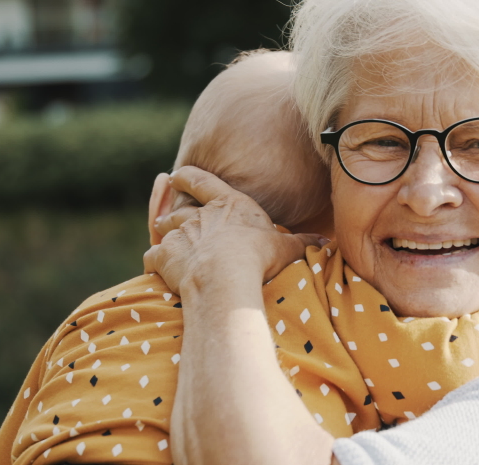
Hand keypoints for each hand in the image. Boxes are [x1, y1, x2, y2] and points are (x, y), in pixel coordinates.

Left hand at [147, 166, 327, 293]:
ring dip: (163, 232)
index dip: (189, 177)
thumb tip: (325, 242)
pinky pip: (153, 256)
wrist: (226, 276)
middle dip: (174, 211)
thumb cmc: (259, 257)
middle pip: (181, 209)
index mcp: (228, 206)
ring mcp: (180, 235)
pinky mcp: (165, 257)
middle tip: (168, 215)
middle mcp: (200, 216)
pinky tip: (154, 267)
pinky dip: (153, 260)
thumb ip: (302, 243)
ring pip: (165, 229)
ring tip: (161, 234)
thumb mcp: (286, 248)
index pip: (204, 182)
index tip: (176, 174)